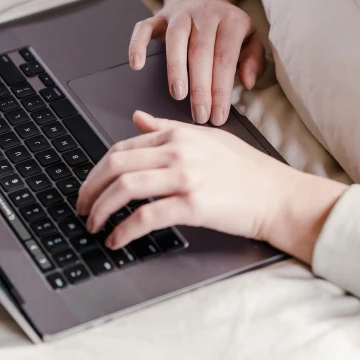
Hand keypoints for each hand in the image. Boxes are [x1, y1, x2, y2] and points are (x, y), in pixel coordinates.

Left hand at [76, 111, 347, 262]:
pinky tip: (116, 240)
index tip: (90, 187)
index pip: (122, 148)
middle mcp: (178, 151)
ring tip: (93, 225)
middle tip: (82, 207)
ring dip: (101, 210)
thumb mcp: (206, 138)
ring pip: (124, 189)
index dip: (97, 170)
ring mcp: (185, 177)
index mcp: (177, 134)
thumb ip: (167, 127)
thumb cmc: (247, 170)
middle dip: (90, 189)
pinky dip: (124, 230)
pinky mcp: (193, 205)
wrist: (277, 195)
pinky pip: (146, 217)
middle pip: (115, 166)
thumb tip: (137, 119)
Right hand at [129, 0, 264, 126]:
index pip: (225, 58)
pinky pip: (144, 28)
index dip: (221, 89)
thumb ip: (254, 60)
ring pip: (175, 40)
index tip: (218, 114)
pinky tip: (138, 65)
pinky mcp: (158, 16)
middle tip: (200, 115)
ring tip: (177, 95)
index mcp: (231, 20)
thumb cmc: (227, 28)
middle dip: (200, 87)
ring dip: (175, 68)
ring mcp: (180, 14)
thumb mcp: (250, 38)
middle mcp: (205, 14)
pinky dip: (138, 44)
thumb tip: (248, 82)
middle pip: (201, 52)